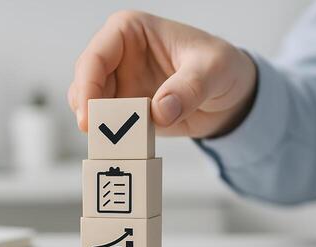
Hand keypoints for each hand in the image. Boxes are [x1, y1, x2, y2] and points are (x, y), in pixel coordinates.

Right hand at [68, 11, 256, 137]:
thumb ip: (190, 87)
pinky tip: (123, 146)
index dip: (87, 84)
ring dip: (98, 125)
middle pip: (85, 82)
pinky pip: (108, 124)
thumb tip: (160, 111)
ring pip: (90, 105)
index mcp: (131, 31)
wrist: (230, 96)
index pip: (97, 55)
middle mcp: (118, 56)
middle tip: (98, 135)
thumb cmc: (221, 67)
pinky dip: (111, 137)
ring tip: (113, 143)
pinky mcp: (125, 109)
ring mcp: (120, 84)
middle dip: (88, 109)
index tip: (91, 115)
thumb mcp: (214, 69)